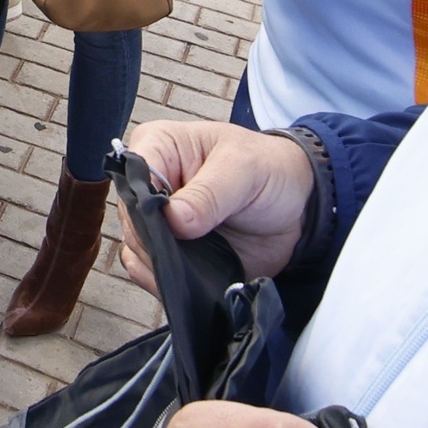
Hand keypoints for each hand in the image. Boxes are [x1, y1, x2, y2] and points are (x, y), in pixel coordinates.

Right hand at [118, 117, 312, 282]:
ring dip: (165, 264)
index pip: (132, 178)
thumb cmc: (270, 170)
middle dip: (159, 241)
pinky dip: (167, 281)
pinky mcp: (168, 251)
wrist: (297, 206)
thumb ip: (209, 194)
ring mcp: (157, 221)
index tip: (178, 227)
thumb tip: (174, 220)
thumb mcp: (245, 169)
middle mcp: (149, 184)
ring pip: (135, 250)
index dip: (149, 207)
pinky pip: (148, 272)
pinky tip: (194, 276)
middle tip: (196, 248)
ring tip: (204, 260)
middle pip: (130, 220)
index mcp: (158, 147)